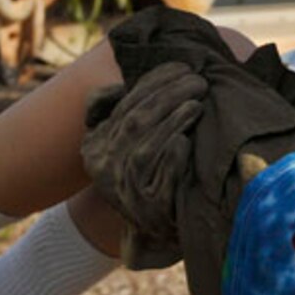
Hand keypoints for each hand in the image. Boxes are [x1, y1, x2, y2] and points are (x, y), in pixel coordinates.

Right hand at [79, 61, 206, 269]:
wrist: (154, 228)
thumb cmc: (145, 172)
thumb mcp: (121, 142)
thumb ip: (116, 111)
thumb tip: (117, 82)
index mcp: (96, 146)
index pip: (123, 105)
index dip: (153, 82)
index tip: (181, 66)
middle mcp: (104, 168)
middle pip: (135, 122)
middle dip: (169, 95)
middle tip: (198, 81)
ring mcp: (125, 191)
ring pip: (145, 149)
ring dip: (174, 121)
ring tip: (198, 102)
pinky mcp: (150, 210)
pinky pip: (160, 180)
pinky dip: (173, 158)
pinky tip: (188, 140)